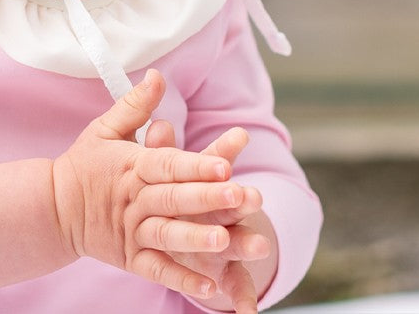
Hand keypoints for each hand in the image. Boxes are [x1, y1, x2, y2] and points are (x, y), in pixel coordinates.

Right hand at [51, 70, 238, 299]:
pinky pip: (156, 270)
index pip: (167, 164)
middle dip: (208, 198)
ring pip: (167, 235)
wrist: (53, 208)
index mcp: (132, 166)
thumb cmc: (85, 164)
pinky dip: (181, 279)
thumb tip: (158, 76)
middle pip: (174, 199)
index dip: (196, 165)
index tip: (226, 164)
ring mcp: (131, 231)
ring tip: (225, 241)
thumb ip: (136, 105)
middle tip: (241, 197)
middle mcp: (134, 200)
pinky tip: (210, 286)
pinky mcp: (129, 258)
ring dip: (196, 239)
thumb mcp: (105, 128)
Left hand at [145, 123, 275, 313]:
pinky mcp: (227, 272)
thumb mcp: (167, 172)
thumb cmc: (177, 194)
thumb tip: (158, 124)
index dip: (224, 151)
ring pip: (239, 242)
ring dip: (248, 244)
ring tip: (260, 246)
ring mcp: (227, 243)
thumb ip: (162, 150)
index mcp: (208, 184)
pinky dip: (244, 298)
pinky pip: (238, 286)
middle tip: (252, 195)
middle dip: (242, 199)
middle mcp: (222, 212)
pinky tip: (247, 312)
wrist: (192, 231)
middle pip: (233, 203)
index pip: (217, 163)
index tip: (238, 136)